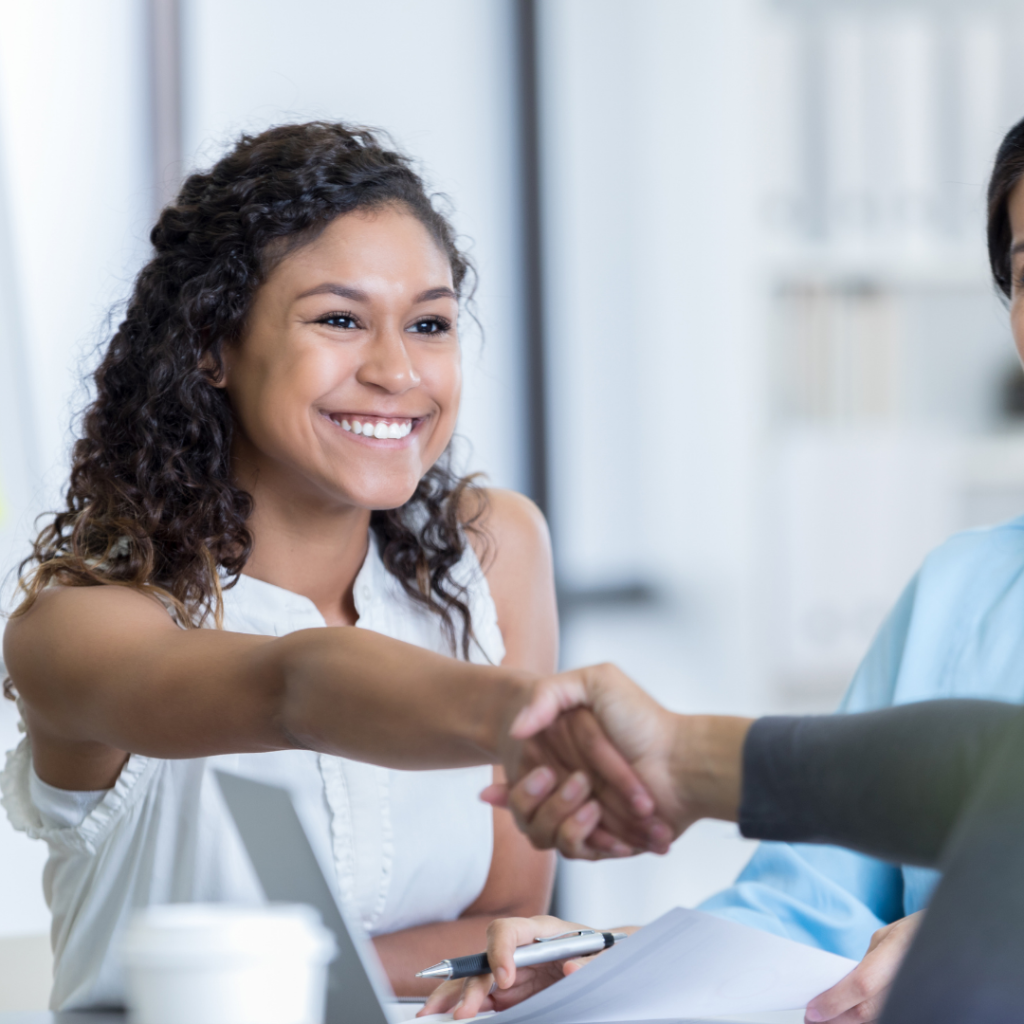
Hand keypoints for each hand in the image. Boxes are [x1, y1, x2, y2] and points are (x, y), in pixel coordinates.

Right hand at [417, 915, 635, 1019]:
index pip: (508, 931)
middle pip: (484, 959)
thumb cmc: (607, 951)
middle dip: (470, 985)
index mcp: (542, 931)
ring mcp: (515, 969)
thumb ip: (590, 960)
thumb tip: (570, 965)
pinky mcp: (514, 989)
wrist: (611, 960)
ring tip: (433, 1014)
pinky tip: (448, 1013)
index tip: (504, 979)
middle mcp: (521, 948)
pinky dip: (466, 1004)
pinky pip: (485, 996)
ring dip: (456, 996)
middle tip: (463, 1013)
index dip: (500, 952)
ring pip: (477, 978)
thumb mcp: (606, 955)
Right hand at [496, 666, 680, 856]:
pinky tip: (604, 820)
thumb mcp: (597, 683)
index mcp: (556, 748)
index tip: (542, 771)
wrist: (681, 762)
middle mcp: (564, 781)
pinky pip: (576, 849)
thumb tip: (514, 729)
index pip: (520, 772)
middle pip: (525, 807)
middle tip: (575, 781)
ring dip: (565, 819)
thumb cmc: (642, 720)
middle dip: (545, 799)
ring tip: (594, 806)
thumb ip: (547, 694)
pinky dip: (591, 839)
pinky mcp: (600, 836)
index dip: (521, 778)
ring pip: (544, 832)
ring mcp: (580, 810)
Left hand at [804, 911, 923, 1022]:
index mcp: (899, 955)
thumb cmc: (918, 933)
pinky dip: (867, 1022)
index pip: (862, 985)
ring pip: (878, 1020)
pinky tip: (850, 1019)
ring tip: (828, 1021)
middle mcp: (910, 981)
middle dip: (837, 1019)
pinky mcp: (920, 1009)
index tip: (813, 1010)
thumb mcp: (887, 937)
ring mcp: (917, 1000)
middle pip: (869, 1012)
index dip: (835, 1000)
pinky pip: (887, 1018)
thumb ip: (866, 962)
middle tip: (813, 1020)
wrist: (953, 943)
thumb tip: (843, 983)